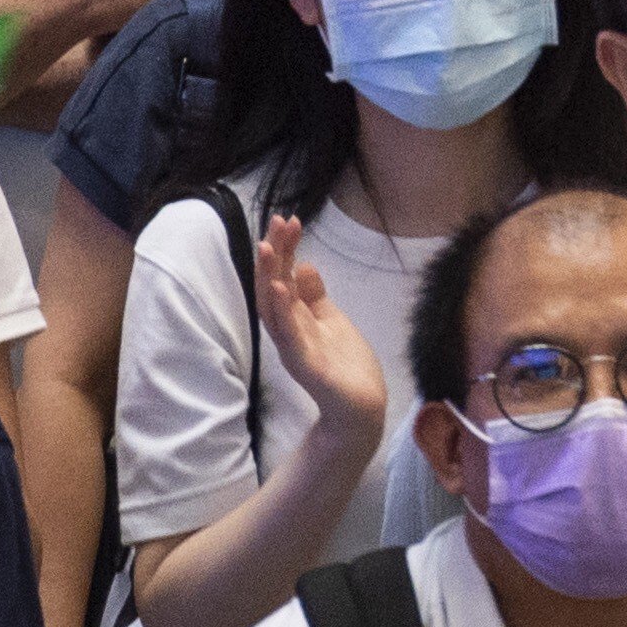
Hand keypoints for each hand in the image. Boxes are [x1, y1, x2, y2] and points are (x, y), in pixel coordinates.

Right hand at [249, 208, 393, 436]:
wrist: (360, 407)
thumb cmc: (343, 365)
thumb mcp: (330, 320)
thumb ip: (314, 296)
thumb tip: (303, 264)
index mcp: (295, 319)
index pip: (282, 278)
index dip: (283, 250)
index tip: (288, 219)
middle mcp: (288, 331)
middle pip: (273, 287)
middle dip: (273, 255)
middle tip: (275, 220)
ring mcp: (294, 347)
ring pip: (274, 308)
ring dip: (269, 277)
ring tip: (266, 247)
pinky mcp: (305, 364)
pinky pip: (291, 335)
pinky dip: (284, 311)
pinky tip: (282, 288)